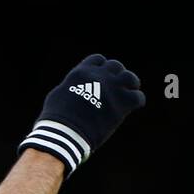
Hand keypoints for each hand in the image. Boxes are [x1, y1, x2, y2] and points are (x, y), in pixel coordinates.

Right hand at [19, 54, 145, 175]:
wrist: (65, 133)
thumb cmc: (56, 119)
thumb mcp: (58, 96)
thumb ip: (71, 87)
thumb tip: (74, 88)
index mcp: (82, 72)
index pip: (98, 60)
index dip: (101, 68)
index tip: (102, 77)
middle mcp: (99, 76)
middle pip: (115, 66)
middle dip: (116, 76)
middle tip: (116, 87)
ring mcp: (113, 88)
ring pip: (130, 78)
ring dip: (131, 85)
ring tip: (129, 93)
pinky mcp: (122, 102)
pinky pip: (138, 97)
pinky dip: (136, 101)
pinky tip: (132, 107)